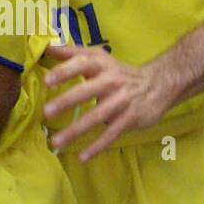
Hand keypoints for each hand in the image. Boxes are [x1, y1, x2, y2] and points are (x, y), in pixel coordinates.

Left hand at [41, 44, 168, 160]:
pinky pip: (112, 134)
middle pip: (86, 91)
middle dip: (66, 101)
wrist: (157, 84)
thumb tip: (46, 47)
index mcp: (100, 65)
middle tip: (46, 111)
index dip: (65, 71)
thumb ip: (71, 53)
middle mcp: (111, 81)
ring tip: (56, 141)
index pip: (81, 64)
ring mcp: (122, 101)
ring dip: (76, 130)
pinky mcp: (131, 118)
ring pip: (97, 116)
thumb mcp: (97, 57)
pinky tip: (82, 157)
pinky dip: (97, 146)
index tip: (46, 80)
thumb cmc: (117, 71)